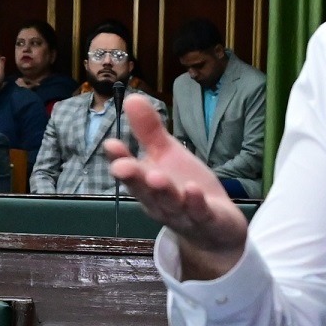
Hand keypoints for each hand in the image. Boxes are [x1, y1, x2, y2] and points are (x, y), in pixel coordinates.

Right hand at [105, 94, 247, 279]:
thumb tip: (131, 97)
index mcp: (146, 185)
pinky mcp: (207, 221)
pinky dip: (195, 204)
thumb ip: (149, 131)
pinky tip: (193, 190)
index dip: (120, 160)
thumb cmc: (184, 189)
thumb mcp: (167, 156)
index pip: (130, 173)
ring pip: (170, 204)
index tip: (110, 145)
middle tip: (123, 167)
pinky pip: (199, 213)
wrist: (215, 228)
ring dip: (163, 192)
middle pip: (145, 191)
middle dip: (134, 179)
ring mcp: (183, 214)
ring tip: (157, 177)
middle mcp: (159, 202)